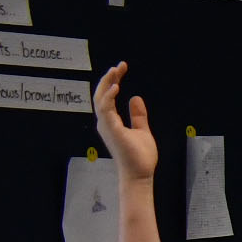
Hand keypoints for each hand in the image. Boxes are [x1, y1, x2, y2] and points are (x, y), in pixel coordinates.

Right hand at [93, 63, 157, 178]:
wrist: (140, 175)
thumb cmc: (140, 157)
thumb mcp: (141, 130)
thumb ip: (138, 115)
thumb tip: (135, 97)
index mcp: (110, 122)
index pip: (108, 97)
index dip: (112, 81)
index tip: (121, 68)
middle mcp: (105, 123)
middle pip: (101, 95)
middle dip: (108, 79)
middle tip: (119, 66)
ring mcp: (107, 126)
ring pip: (100, 99)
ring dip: (107, 84)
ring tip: (116, 71)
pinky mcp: (112, 130)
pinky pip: (106, 109)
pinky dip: (109, 96)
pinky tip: (116, 86)